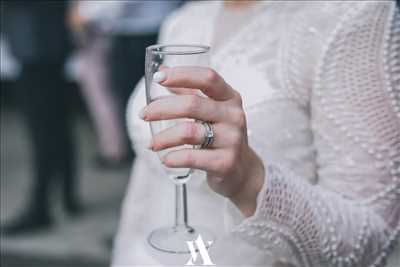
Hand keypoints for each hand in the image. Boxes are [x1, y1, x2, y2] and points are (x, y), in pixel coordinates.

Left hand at [140, 67, 264, 216]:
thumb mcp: (213, 110)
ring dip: (163, 137)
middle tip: (143, 114)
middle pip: (192, 104)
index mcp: (230, 98)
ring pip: (188, 132)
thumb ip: (191, 92)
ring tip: (152, 143)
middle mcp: (234, 116)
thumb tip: (163, 72)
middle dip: (161, 108)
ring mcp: (232, 140)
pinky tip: (166, 159)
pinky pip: (192, 157)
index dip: (182, 75)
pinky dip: (173, 158)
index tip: (158, 77)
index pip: (208, 78)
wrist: (243, 171)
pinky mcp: (225, 162)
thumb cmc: (222, 135)